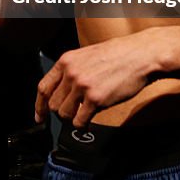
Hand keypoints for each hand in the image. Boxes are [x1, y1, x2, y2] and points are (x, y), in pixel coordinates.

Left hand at [35, 33, 156, 127]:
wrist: (140, 55)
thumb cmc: (119, 54)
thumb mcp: (87, 55)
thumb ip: (73, 70)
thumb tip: (65, 89)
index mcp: (66, 61)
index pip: (43, 87)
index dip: (39, 105)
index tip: (39, 116)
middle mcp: (71, 73)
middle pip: (53, 104)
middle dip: (61, 112)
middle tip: (72, 113)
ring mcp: (82, 86)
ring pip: (64, 114)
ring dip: (72, 118)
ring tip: (83, 115)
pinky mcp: (96, 99)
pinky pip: (79, 120)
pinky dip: (82, 125)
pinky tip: (87, 122)